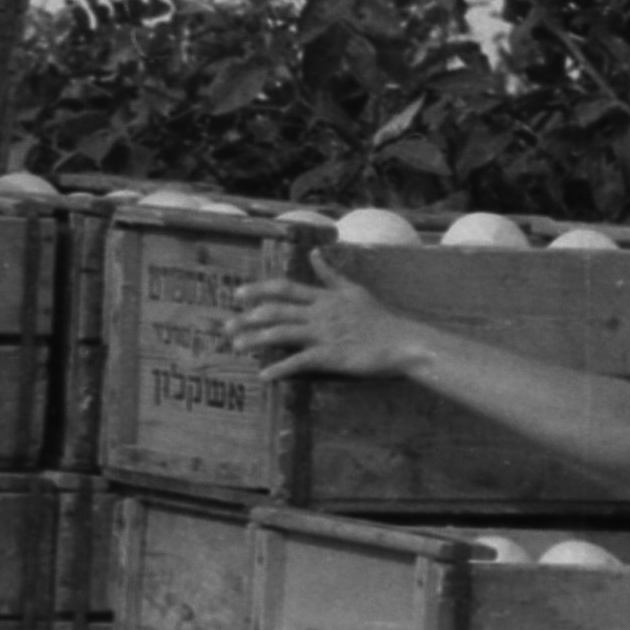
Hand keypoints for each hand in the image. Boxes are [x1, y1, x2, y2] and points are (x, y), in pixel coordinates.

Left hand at [224, 268, 434, 388]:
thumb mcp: (354, 290)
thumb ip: (331, 274)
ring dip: (256, 339)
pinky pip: (300, 361)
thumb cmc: (379, 319)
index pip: (285, 288)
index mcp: (324, 297)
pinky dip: (280, 369)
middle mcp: (320, 312)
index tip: (237, 293)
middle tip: (226, 325)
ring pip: (282, 333)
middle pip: (276, 310)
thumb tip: (314, 253)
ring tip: (237, 346)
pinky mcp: (331, 355)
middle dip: (248, 317)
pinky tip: (265, 375)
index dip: (259, 289)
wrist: (403, 341)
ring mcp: (325, 333)